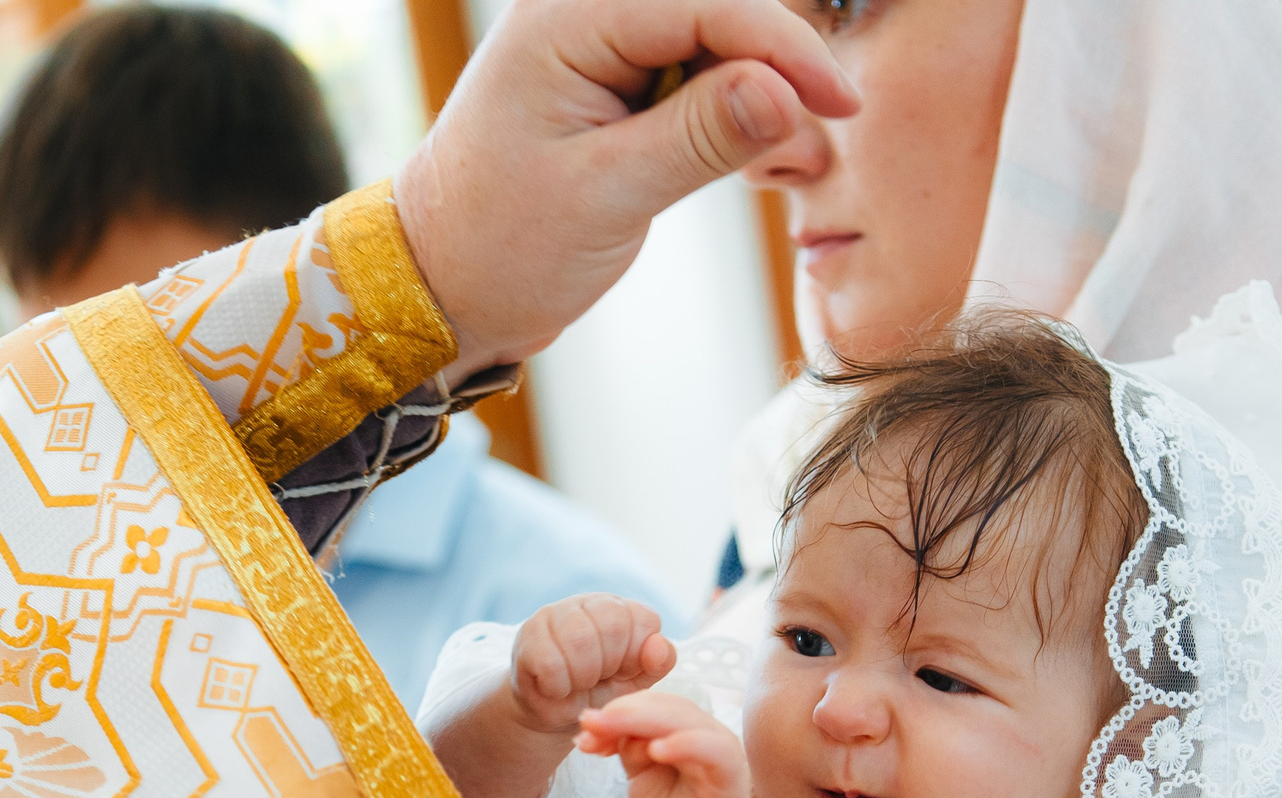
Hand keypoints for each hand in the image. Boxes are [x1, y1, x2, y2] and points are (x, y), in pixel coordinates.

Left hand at [394, 0, 857, 379]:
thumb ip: (697, 139)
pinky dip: (732, 110)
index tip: (842, 104)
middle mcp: (582, 13)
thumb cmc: (498, 246)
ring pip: (714, 41)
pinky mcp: (613, 81)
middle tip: (820, 138)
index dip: (784, 47)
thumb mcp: (604, 198)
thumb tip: (784, 94)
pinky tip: (756, 156)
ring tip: (785, 163)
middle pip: (717, 10)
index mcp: (567, 19)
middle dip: (776, 66)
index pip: (705, 3)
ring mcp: (598, 44)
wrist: (438, 284)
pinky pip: (695, 73)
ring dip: (759, 92)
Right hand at [509, 596, 675, 734]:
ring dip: (582, 677)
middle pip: (613, 625)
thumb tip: (658, 644)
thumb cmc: (598, 694)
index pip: (644, 619)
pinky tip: (554, 686)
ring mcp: (554, 613)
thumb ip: (657, 663)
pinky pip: (551, 663)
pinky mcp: (527, 635)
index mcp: (622, 609)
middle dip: (608, 666)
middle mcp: (588, 602)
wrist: (553, 717)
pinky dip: (557, 686)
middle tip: (594, 679)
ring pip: (580, 640)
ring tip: (575, 683)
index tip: (620, 671)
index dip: (635, 656)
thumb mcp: (636, 683)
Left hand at [577, 689, 749, 797]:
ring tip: (607, 730)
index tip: (585, 725)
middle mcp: (707, 732)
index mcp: (687, 728)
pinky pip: (710, 749)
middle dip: (623, 712)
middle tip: (589, 722)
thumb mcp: (641, 774)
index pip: (653, 703)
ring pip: (684, 720)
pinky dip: (683, 744)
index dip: (619, 709)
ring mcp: (722, 751)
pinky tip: (655, 750)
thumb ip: (629, 747)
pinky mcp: (731, 775)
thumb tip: (598, 724)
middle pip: (666, 706)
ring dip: (642, 721)